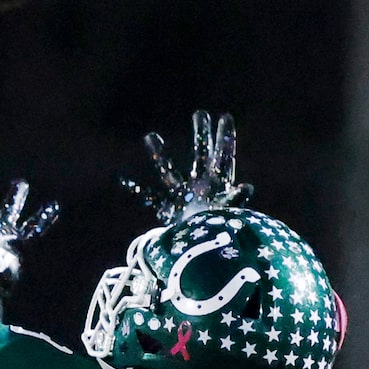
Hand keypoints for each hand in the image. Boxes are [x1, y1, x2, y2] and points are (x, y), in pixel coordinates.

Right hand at [123, 110, 247, 220]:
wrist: (202, 254)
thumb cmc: (217, 232)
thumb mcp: (228, 213)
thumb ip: (235, 199)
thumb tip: (246, 187)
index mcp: (217, 184)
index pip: (222, 155)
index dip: (224, 137)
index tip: (225, 116)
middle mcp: (200, 185)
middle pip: (201, 154)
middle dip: (201, 134)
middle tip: (199, 113)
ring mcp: (183, 196)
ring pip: (168, 169)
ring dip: (158, 153)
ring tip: (149, 136)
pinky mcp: (169, 209)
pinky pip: (149, 196)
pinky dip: (136, 189)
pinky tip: (121, 178)